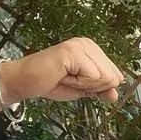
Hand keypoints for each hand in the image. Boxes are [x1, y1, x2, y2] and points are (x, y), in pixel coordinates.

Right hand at [2, 38, 123, 103]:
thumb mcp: (83, 89)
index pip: (116, 76)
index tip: (78, 81)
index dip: (98, 86)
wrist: (25, 82)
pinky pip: (92, 77)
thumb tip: (116, 95)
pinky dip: (78, 83)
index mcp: (93, 50)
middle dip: (93, 87)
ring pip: (105, 78)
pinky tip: (63, 75)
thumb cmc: (51, 83)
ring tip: (66, 77)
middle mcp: (88, 44)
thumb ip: (101, 90)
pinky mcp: (72, 51)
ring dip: (85, 85)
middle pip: (113, 77)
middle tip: (71, 80)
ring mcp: (80, 45)